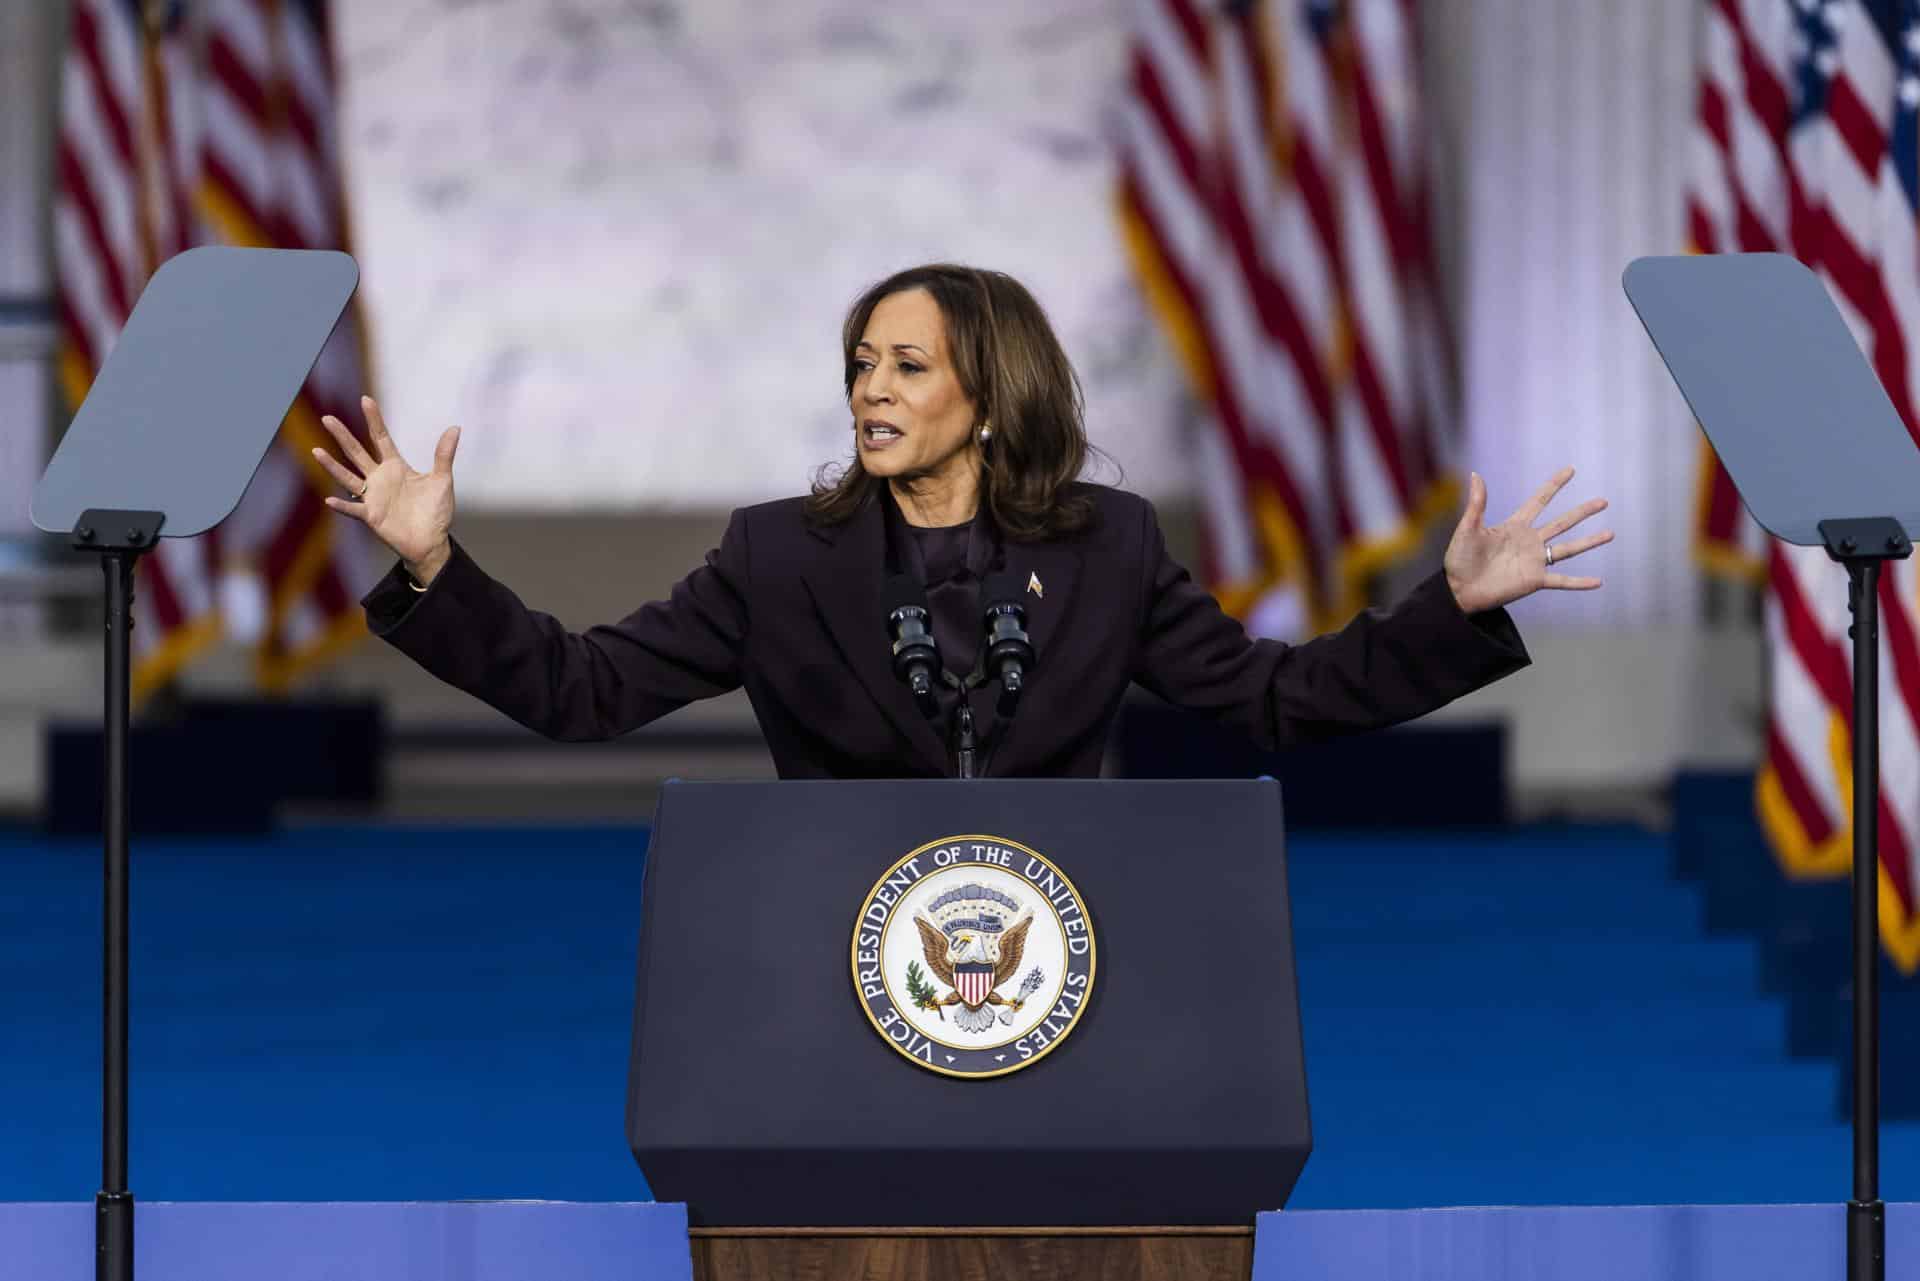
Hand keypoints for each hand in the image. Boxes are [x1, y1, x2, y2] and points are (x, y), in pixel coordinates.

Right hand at [316, 396, 460, 582]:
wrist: (432, 542)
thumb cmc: (435, 512)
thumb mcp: (442, 480)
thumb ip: (444, 455)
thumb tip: (455, 428)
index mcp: (396, 467)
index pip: (381, 438)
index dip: (374, 420)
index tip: (365, 399)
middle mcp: (380, 479)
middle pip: (357, 453)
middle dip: (342, 436)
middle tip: (327, 418)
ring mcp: (373, 497)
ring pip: (348, 477)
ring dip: (332, 466)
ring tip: (316, 451)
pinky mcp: (372, 517)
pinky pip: (354, 510)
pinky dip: (343, 506)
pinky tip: (329, 500)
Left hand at [1443, 467, 1611, 613]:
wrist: (1458, 590)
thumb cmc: (1459, 560)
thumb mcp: (1467, 528)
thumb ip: (1477, 503)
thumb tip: (1475, 473)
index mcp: (1514, 526)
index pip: (1539, 500)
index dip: (1554, 485)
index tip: (1570, 470)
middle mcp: (1529, 542)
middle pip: (1562, 522)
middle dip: (1582, 512)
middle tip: (1604, 501)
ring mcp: (1534, 561)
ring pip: (1568, 548)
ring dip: (1589, 541)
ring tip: (1610, 533)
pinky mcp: (1534, 581)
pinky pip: (1562, 581)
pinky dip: (1579, 582)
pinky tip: (1598, 582)